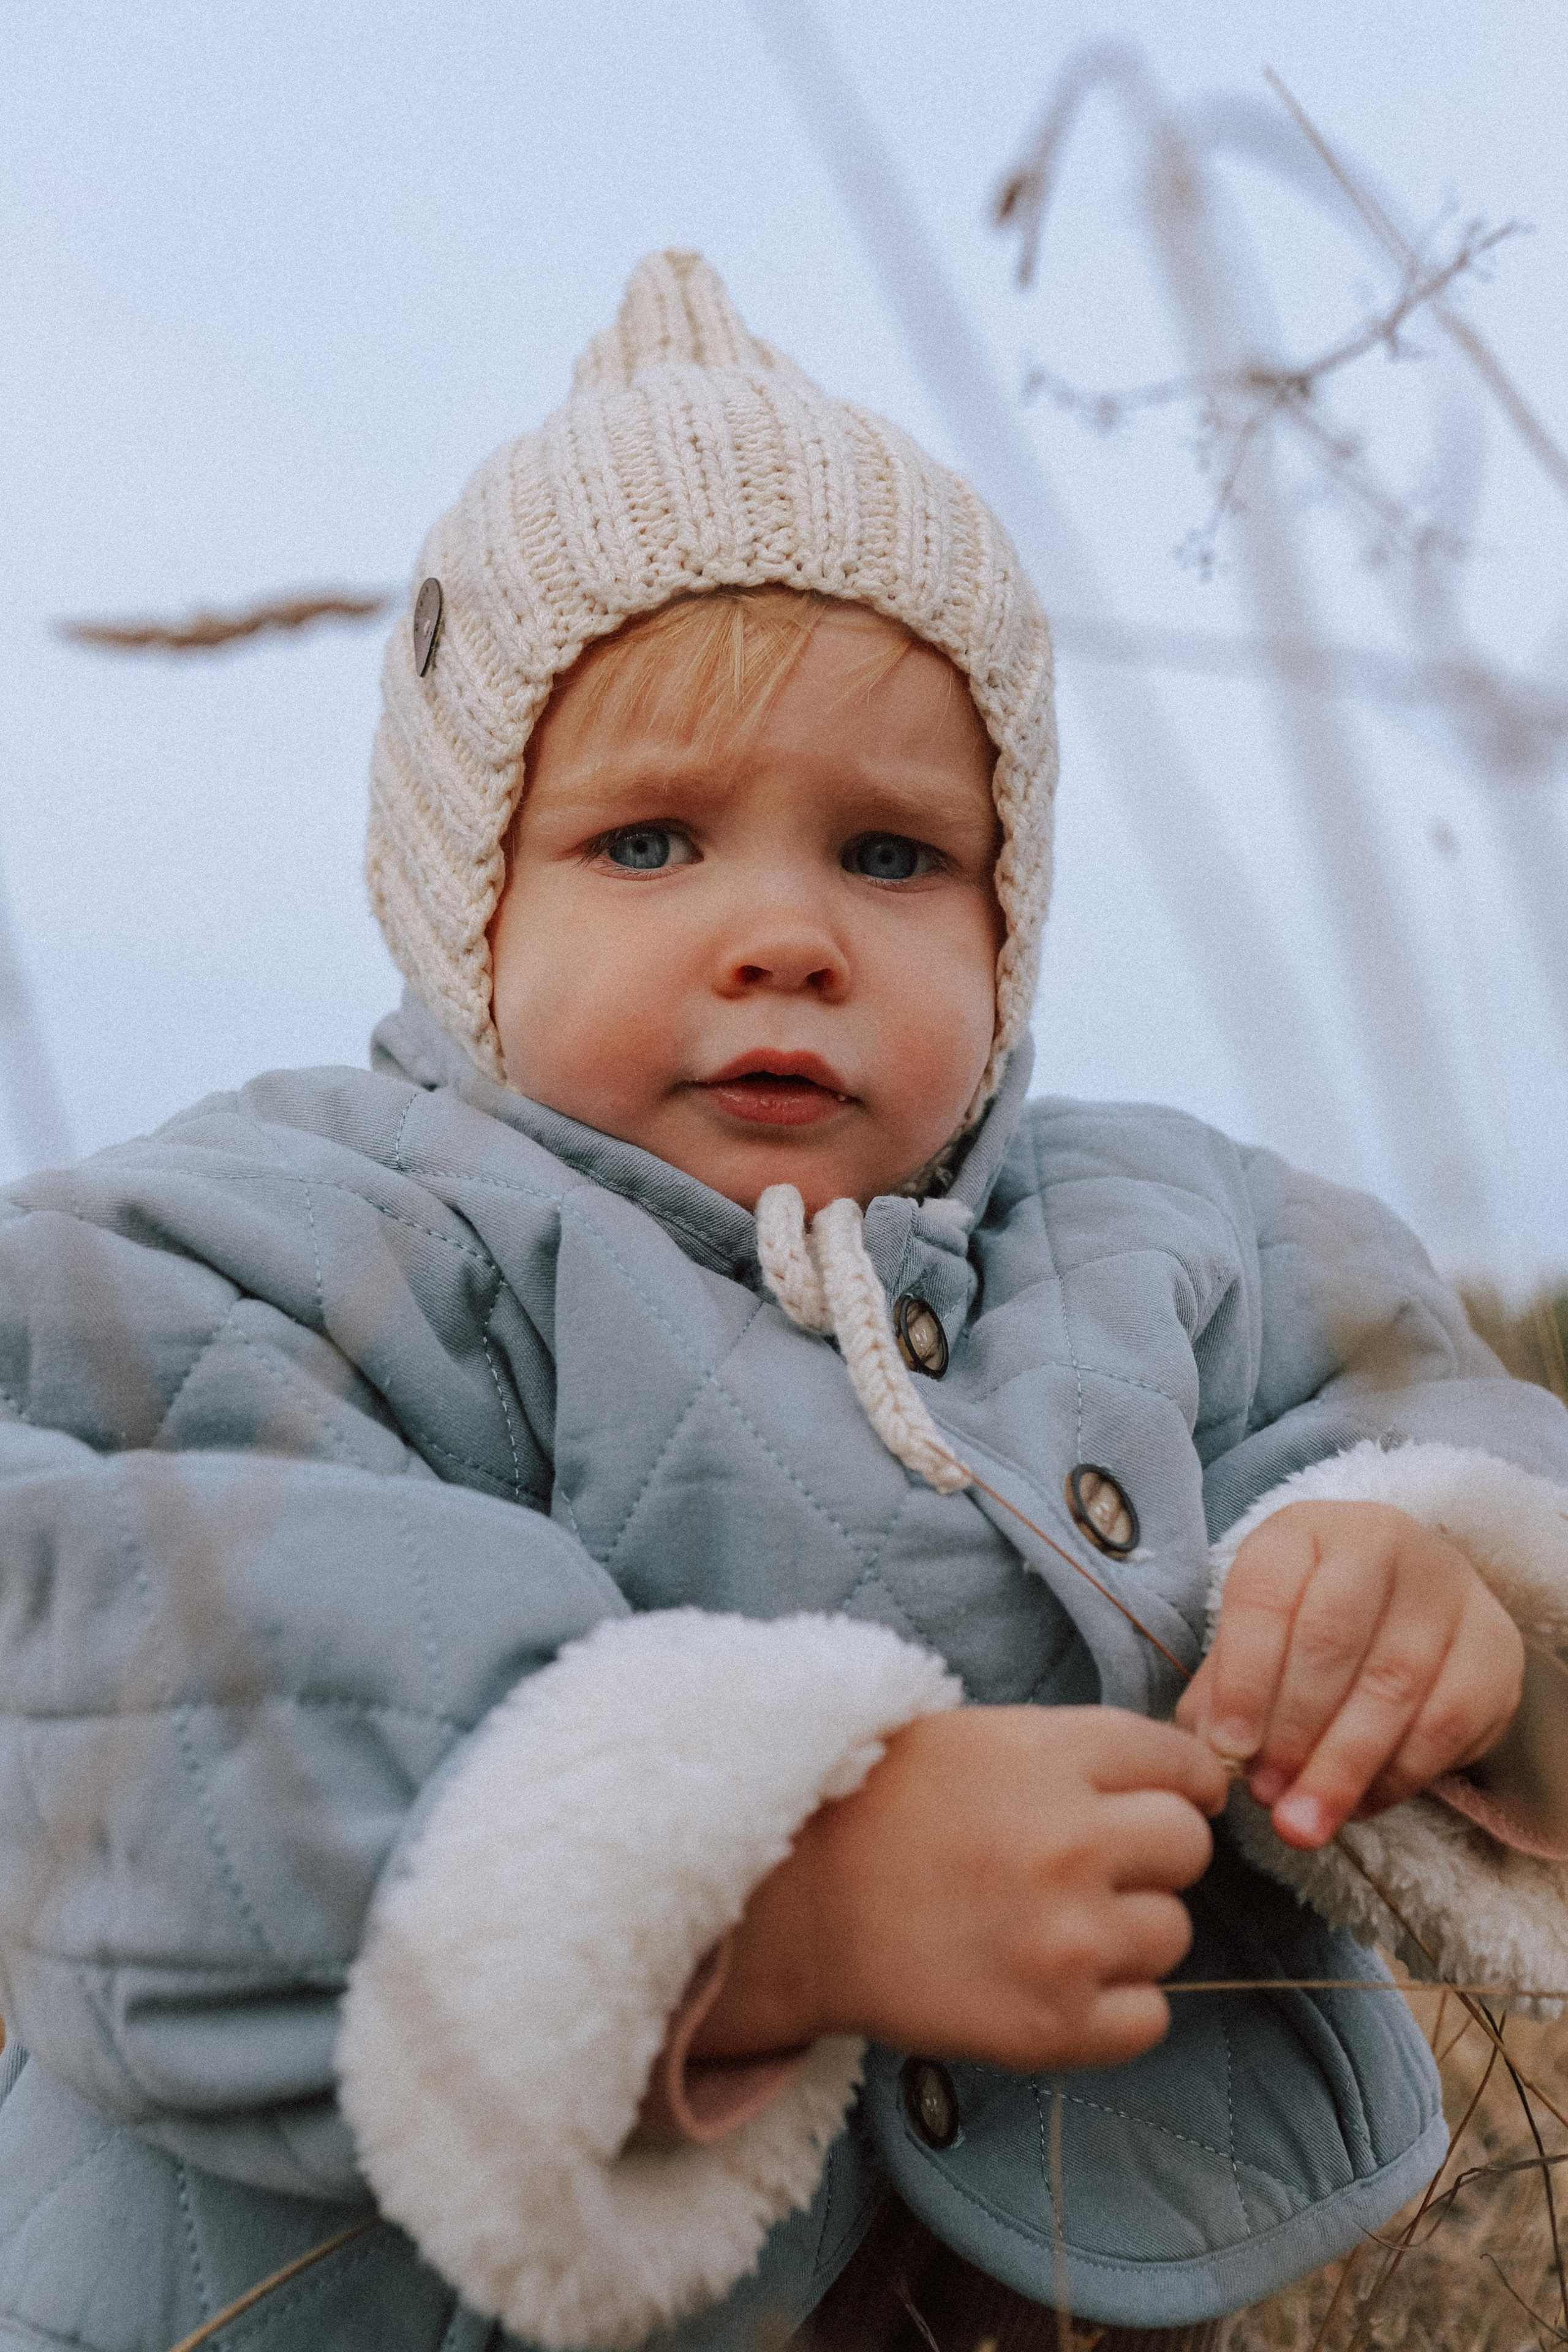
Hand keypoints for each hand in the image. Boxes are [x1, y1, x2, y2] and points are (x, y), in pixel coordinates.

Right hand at [690, 1706, 1227, 2074]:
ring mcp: (1068, 1939)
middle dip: (1152, 1856)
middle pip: (1189, 1847)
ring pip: (1173, 1934)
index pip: (1183, 1764)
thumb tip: (1168, 1777)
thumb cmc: (876, 1810)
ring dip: (1127, 1933)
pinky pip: (1149, 2018)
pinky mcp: (1054, 2026)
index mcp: (1053, 1756)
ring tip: (1052, 1926)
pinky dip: (1115, 2007)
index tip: (1173, 1800)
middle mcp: (1072, 1843)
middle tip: (1093, 1868)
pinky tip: (1053, 1982)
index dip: (1185, 1784)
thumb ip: (1074, 1754)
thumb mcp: (976, 1740)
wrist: (793, 1909)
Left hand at [1177, 1500, 1524, 1849]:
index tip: (1228, 1749)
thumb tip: (1211, 1754)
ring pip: (1392, 1685)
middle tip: (1267, 1795)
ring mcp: (1446, 1586)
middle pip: (1330, 1640)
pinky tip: (1359, 1803)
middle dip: (1293, 1731)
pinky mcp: (1494, 1643)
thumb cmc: (1308, 1629)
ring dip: (1343, 1766)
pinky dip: (1396, 1775)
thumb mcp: (1256, 1642)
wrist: (1408, 1612)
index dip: (1244, 1679)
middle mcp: (1378, 1539)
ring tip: (1304, 1820)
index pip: (1265, 1595)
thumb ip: (1224, 1694)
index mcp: (1301, 1531)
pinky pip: (1445, 1721)